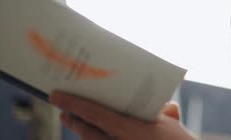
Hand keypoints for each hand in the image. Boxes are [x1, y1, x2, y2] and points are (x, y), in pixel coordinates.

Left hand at [50, 91, 196, 139]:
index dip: (74, 104)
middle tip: (63, 110)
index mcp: (133, 130)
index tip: (56, 96)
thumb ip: (164, 114)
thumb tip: (166, 108)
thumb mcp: (174, 127)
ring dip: (84, 133)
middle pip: (89, 133)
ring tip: (75, 122)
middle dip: (74, 120)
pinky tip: (96, 137)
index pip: (96, 114)